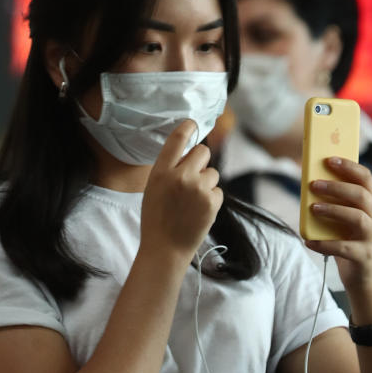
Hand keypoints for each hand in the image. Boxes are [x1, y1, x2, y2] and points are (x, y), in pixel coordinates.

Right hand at [139, 120, 222, 259]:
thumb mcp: (153, 188)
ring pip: (213, 172)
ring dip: (206, 182)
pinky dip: (211, 198)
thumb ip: (169, 169)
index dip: (188, 127)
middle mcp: (181, 176)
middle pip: (203, 151)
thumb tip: (190, 154)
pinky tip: (198, 210)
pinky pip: (218, 190)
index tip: (193, 123)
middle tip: (193, 175)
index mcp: (161, 172)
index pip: (177, 139)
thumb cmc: (156, 218)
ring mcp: (199, 189)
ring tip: (192, 200)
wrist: (166, 249)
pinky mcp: (213, 202)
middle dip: (201, 160)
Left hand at [304, 157, 371, 291]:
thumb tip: (309, 181)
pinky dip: (324, 244)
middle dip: (337, 187)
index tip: (329, 160)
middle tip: (314, 184)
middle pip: (361, 195)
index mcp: (371, 202)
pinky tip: (308, 241)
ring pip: (357, 218)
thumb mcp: (342, 216)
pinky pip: (344, 247)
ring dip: (333, 210)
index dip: (349, 167)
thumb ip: (333, 200)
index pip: (366, 178)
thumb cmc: (346, 237)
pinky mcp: (364, 255)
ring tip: (313, 208)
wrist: (359, 273)